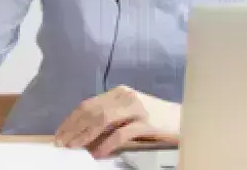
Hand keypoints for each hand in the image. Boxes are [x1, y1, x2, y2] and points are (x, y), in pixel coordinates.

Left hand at [54, 85, 179, 158]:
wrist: (186, 120)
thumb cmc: (156, 120)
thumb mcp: (131, 114)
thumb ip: (111, 118)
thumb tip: (84, 135)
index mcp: (120, 92)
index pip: (88, 104)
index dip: (71, 120)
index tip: (59, 134)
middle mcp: (126, 96)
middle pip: (92, 111)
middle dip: (73, 128)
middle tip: (62, 144)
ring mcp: (137, 108)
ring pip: (103, 119)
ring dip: (85, 135)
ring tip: (74, 148)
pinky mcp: (147, 123)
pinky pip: (121, 134)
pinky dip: (106, 145)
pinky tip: (97, 154)